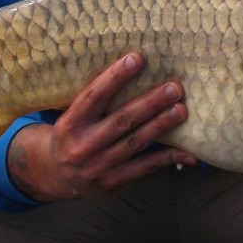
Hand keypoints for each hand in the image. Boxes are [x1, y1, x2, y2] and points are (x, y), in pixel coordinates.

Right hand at [8, 52, 197, 200]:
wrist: (55, 176)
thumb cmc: (73, 135)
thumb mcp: (73, 117)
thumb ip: (95, 101)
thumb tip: (132, 67)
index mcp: (70, 123)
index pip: (93, 96)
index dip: (115, 78)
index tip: (137, 59)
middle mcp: (82, 145)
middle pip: (121, 120)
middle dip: (150, 103)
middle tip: (174, 88)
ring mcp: (97, 166)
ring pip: (135, 142)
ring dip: (161, 125)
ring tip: (181, 110)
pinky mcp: (112, 183)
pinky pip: (144, 168)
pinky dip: (167, 158)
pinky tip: (187, 152)